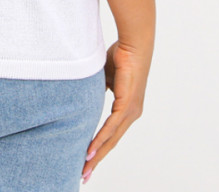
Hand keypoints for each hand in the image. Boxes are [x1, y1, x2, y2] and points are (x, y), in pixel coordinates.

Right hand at [81, 39, 151, 182]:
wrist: (133, 44)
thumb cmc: (121, 55)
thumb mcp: (105, 76)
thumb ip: (100, 87)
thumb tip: (87, 91)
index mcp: (127, 108)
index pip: (111, 133)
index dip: (100, 148)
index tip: (88, 159)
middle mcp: (131, 114)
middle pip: (112, 142)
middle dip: (97, 159)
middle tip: (85, 174)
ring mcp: (131, 111)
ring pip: (111, 139)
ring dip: (97, 155)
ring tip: (85, 168)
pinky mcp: (127, 105)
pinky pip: (111, 127)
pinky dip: (100, 140)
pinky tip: (90, 151)